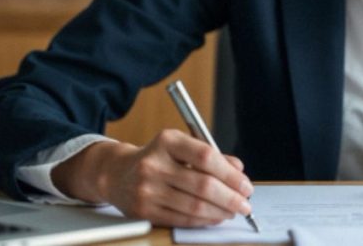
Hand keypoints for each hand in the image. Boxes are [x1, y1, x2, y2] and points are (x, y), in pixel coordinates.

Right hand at [52, 129, 253, 226]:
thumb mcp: (182, 147)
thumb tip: (239, 170)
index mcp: (167, 141)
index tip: (245, 184)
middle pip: (202, 185)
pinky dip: (203, 220)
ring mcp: (147, 189)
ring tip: (233, 211)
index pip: (205, 156)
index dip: (230, 173)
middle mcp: (154, 164)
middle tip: (245, 202)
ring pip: (193, 206)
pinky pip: (181, 219)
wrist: (117, 174)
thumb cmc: (158, 158)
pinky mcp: (143, 211)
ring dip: (219, 211)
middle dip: (230, 197)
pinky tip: (215, 217)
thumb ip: (211, 156)